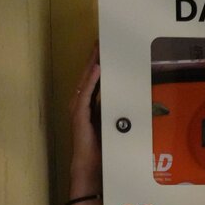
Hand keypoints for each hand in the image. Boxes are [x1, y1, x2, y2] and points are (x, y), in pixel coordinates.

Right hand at [69, 45, 101, 177]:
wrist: (89, 164)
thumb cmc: (100, 146)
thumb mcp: (110, 122)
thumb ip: (114, 108)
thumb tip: (127, 96)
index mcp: (87, 103)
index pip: (93, 78)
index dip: (98, 62)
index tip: (103, 47)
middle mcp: (80, 102)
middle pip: (88, 75)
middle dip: (94, 57)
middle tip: (99, 40)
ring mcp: (77, 107)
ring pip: (86, 80)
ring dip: (92, 64)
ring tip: (98, 49)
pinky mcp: (78, 114)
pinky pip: (85, 93)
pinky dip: (91, 81)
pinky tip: (97, 69)